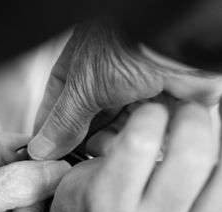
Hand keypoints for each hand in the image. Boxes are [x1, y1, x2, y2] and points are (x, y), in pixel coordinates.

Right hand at [28, 21, 221, 160]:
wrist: (180, 41)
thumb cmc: (129, 45)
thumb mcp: (86, 86)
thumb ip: (64, 120)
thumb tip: (41, 149)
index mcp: (86, 60)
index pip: (61, 98)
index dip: (54, 127)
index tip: (48, 154)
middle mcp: (116, 73)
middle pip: (95, 117)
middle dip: (88, 139)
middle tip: (80, 160)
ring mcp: (145, 86)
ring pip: (125, 127)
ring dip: (116, 142)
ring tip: (109, 153)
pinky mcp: (174, 103)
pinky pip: (154, 131)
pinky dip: (144, 142)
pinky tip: (136, 150)